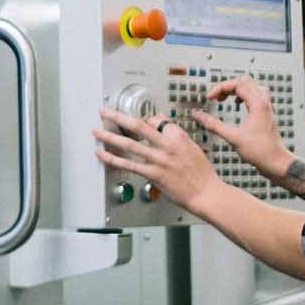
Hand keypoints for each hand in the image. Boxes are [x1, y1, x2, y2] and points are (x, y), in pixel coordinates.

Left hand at [92, 108, 225, 210]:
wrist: (207, 193)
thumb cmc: (202, 174)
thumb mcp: (193, 148)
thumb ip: (176, 139)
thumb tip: (165, 130)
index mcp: (178, 136)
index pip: (156, 119)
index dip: (143, 118)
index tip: (136, 120)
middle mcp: (167, 145)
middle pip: (138, 125)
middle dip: (117, 116)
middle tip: (104, 111)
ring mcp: (159, 159)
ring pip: (129, 143)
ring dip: (109, 136)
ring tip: (97, 131)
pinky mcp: (153, 174)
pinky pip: (128, 164)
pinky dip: (112, 158)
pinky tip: (102, 154)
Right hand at [193, 76, 292, 178]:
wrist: (275, 161)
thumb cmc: (259, 151)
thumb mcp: (232, 137)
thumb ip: (213, 125)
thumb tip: (197, 115)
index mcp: (257, 104)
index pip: (237, 84)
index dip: (220, 88)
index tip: (209, 98)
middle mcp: (264, 102)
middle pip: (244, 81)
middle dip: (227, 86)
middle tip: (215, 97)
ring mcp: (266, 106)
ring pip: (251, 85)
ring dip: (236, 89)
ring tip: (224, 98)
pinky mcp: (266, 112)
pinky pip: (255, 94)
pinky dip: (243, 94)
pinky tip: (236, 103)